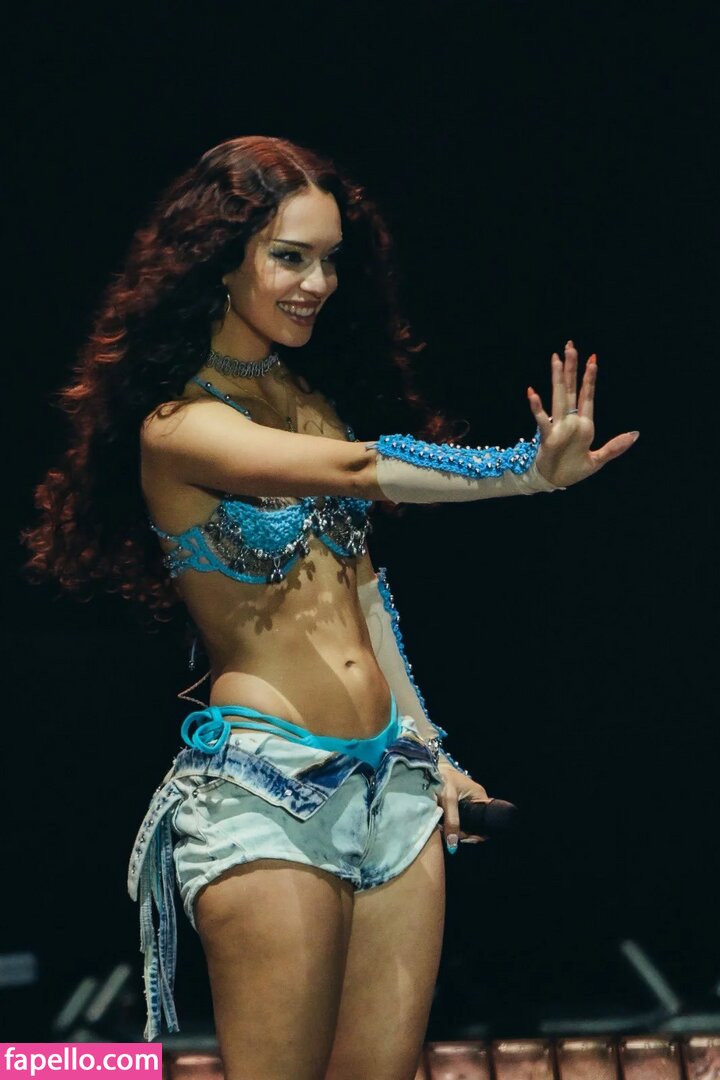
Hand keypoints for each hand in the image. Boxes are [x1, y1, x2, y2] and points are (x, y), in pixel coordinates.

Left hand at [438, 760, 489, 852]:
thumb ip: (452, 821)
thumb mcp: (448, 799)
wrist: (428, 767)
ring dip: (458, 831)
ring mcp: (467, 804)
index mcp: (480, 797)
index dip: (477, 834)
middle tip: (453, 837)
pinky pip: (459, 821)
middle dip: (466, 834)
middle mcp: (476, 802)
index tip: (464, 839)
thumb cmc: (442, 778)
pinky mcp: (457, 806)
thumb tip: (453, 845)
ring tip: (447, 833)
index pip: (487, 821)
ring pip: (467, 824)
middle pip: (477, 826)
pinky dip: (453, 826)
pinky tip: (444, 828)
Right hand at [528, 341, 637, 487]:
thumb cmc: (574, 470)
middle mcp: (570, 420)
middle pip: (571, 389)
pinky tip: (532, 393)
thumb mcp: (599, 459)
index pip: (588, 395)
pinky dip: (537, 407)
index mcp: (584, 424)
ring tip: (555, 358)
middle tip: (570, 346)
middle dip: (571, 368)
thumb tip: (635, 434)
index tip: (592, 358)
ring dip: (558, 378)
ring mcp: (558, 426)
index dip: (590, 377)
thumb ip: (615, 447)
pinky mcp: (548, 436)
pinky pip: (542, 419)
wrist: (556, 482)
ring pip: (559, 397)